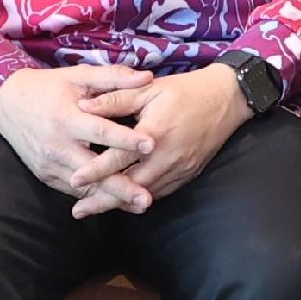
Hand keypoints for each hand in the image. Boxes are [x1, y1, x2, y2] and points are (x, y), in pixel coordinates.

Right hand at [0, 65, 161, 210]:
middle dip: (120, 187)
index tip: (150, 146)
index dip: (125, 139)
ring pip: (83, 187)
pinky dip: (93, 196)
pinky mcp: (44, 174)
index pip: (100, 131)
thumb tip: (148, 77)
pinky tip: (115, 202)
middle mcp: (57, 145)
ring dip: (111, 198)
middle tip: (147, 200)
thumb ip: (114, 77)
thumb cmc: (48, 86)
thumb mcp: (79, 75)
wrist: (6, 102)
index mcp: (67, 118)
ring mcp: (49, 164)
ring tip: (138, 206)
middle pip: (92, 172)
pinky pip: (72, 190)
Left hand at [76, 66, 255, 210]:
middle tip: (78, 210)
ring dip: (120, 204)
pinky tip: (125, 202)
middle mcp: (167, 157)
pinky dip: (141, 198)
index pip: (119, 158)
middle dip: (103, 200)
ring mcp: (180, 169)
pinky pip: (161, 192)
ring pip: (145, 194)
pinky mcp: (188, 174)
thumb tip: (83, 105)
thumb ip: (115, 98)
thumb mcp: (148, 89)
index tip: (74, 180)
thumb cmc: (184, 91)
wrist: (226, 99)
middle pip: (130, 186)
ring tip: (95, 208)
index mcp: (154, 133)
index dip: (95, 170)